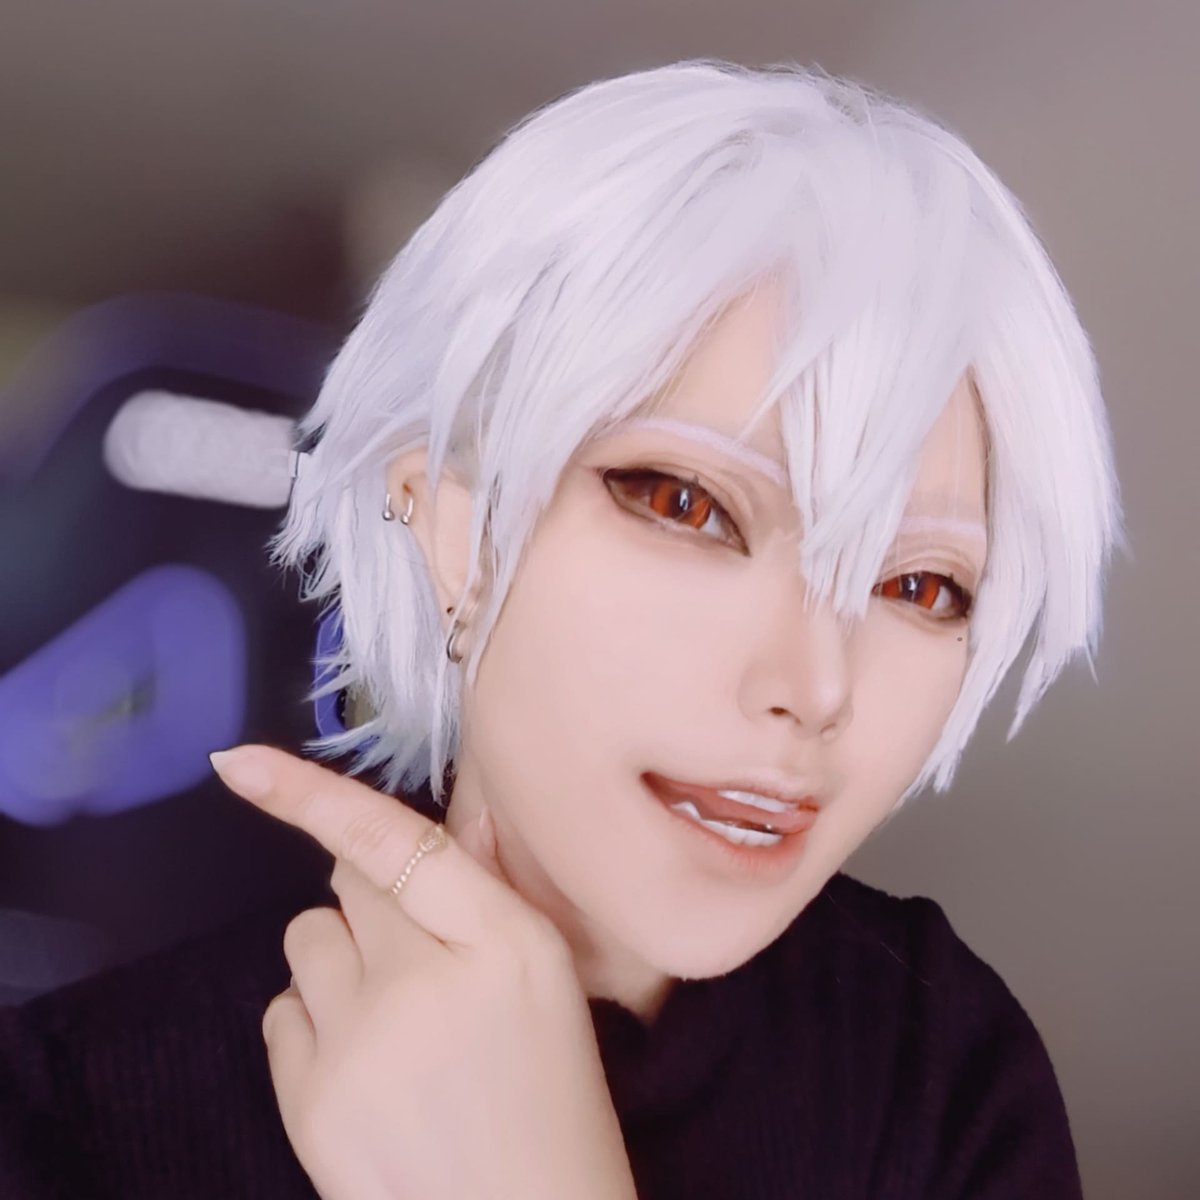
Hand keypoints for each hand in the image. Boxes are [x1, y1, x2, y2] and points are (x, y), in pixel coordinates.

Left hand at [209, 744, 637, 1199]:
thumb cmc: (554, 1102)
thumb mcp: (549, 982)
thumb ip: (493, 894)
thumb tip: (458, 821)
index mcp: (508, 941)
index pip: (395, 842)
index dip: (310, 794)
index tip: (239, 762)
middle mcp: (428, 979)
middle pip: (349, 883)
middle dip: (373, 901)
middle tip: (415, 960)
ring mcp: (361, 1041)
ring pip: (307, 939)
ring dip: (339, 958)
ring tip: (389, 1019)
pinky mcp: (310, 1100)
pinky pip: (281, 1010)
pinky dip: (313, 1022)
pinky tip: (362, 1066)